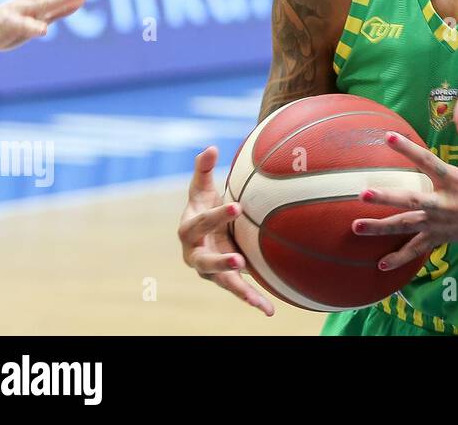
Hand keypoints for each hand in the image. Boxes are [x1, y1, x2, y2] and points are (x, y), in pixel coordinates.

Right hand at [177, 146, 274, 315]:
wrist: (204, 230)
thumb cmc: (203, 204)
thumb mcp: (201, 187)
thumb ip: (202, 168)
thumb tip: (210, 147)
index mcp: (188, 229)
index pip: (201, 223)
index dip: (217, 215)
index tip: (238, 206)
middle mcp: (195, 254)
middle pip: (204, 261)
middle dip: (220, 261)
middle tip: (238, 260)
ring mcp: (209, 270)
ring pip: (222, 282)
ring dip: (239, 290)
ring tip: (256, 300)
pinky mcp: (224, 279)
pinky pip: (238, 291)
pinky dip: (252, 300)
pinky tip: (269, 310)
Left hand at [353, 94, 457, 269]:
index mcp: (455, 179)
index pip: (427, 161)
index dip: (408, 148)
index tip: (387, 136)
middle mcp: (446, 203)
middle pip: (411, 200)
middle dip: (386, 197)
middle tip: (362, 193)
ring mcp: (442, 223)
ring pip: (407, 226)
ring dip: (381, 228)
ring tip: (356, 226)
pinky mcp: (443, 237)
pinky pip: (419, 249)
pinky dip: (400, 258)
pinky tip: (381, 265)